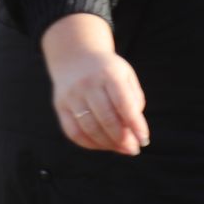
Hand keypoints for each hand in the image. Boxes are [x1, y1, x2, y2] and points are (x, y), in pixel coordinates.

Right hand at [42, 13, 148, 154]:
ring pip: (89, 128)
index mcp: (108, 74)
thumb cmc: (107, 71)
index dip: (135, 125)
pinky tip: (103, 145)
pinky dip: (89, 144)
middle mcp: (87, 84)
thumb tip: (133, 131)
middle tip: (134, 148)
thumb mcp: (125, 76)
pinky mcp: (59, 105)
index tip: (144, 140)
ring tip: (121, 148)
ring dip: (108, 144)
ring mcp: (71, 95)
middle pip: (106, 119)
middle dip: (123, 139)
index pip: (124, 104)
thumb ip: (134, 100)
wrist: (73, 55)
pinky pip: (73, 132)